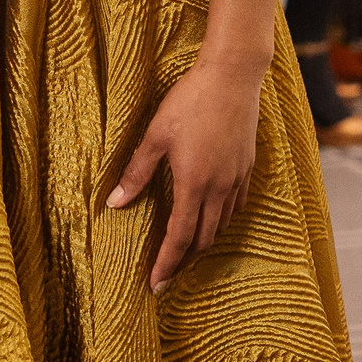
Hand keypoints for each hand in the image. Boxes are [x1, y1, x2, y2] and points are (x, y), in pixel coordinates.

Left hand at [107, 57, 260, 292]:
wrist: (232, 77)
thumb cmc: (189, 101)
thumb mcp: (155, 136)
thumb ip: (137, 172)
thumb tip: (115, 203)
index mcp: (193, 183)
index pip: (179, 237)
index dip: (167, 263)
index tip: (156, 284)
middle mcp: (218, 188)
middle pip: (203, 238)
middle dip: (184, 260)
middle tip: (167, 275)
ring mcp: (236, 178)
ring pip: (221, 224)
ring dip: (203, 242)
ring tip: (186, 251)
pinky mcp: (247, 166)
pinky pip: (237, 205)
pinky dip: (223, 219)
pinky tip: (214, 218)